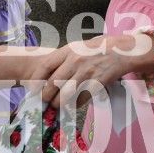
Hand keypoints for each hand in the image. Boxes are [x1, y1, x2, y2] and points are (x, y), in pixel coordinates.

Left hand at [28, 34, 153, 106]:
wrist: (121, 51)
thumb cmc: (97, 48)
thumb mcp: (78, 47)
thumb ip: (63, 59)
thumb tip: (48, 75)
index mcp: (68, 50)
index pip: (45, 66)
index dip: (36, 80)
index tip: (32, 89)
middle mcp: (75, 61)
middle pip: (53, 84)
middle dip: (46, 96)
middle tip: (45, 100)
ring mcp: (86, 73)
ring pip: (65, 95)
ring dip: (58, 104)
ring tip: (57, 105)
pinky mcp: (96, 84)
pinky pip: (80, 100)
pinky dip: (75, 105)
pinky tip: (74, 105)